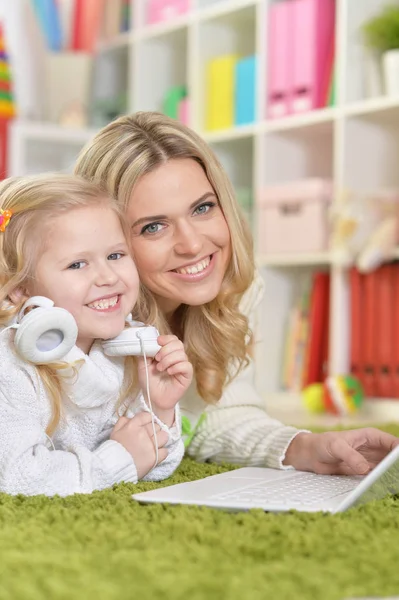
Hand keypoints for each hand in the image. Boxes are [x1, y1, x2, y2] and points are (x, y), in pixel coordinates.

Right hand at [110, 413, 168, 478]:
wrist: (114, 468)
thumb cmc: (114, 449)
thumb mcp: (115, 432)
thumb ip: (123, 421)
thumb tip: (132, 417)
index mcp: (133, 426)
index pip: (148, 416)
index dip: (147, 420)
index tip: (146, 425)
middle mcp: (143, 433)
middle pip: (157, 426)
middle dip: (154, 430)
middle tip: (149, 436)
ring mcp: (150, 445)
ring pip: (164, 436)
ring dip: (161, 439)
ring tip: (155, 443)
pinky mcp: (155, 457)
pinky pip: (165, 451)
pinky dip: (162, 452)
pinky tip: (156, 453)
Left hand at [137, 335, 192, 426]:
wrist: (153, 399)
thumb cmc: (150, 382)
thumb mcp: (143, 365)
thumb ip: (144, 353)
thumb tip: (145, 342)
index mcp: (168, 353)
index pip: (173, 339)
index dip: (166, 338)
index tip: (157, 342)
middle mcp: (177, 357)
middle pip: (178, 344)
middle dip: (166, 349)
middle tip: (157, 358)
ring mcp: (183, 366)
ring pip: (182, 354)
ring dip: (168, 360)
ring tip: (160, 368)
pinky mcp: (187, 375)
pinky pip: (186, 366)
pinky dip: (176, 367)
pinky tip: (169, 372)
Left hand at [283, 427, 398, 475]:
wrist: (310, 455)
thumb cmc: (322, 444)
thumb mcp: (336, 447)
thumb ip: (351, 456)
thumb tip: (365, 468)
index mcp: (370, 436)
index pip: (392, 443)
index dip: (398, 452)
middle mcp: (373, 448)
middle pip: (392, 457)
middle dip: (396, 465)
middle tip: (397, 475)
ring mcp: (369, 461)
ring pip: (387, 468)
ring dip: (391, 475)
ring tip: (393, 482)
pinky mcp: (363, 472)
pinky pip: (377, 477)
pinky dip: (382, 481)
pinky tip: (385, 487)